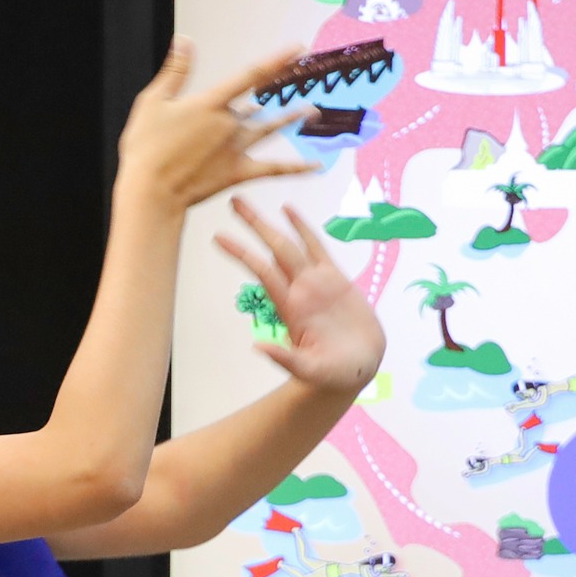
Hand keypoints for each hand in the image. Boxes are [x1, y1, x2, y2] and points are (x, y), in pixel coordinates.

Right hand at [114, 38, 318, 215]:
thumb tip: (186, 40)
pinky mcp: (237, 173)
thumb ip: (175, 71)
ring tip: (312, 111)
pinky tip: (316, 167)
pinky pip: (274, 169)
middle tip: (300, 75)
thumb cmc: (145, 149)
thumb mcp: (153, 102)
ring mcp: (235, 149)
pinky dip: (296, 168)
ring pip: (270, 129)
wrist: (150, 192)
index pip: (251, 75)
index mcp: (210, 104)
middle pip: (257, 104)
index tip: (297, 48)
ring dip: (291, 119)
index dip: (276, 60)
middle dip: (276, 91)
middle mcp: (228, 124)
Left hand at [215, 198, 385, 392]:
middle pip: (273, 249)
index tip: (218, 237)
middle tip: (233, 200)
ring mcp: (316, 282)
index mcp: (291, 307)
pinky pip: (317, 247)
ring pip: (290, 244)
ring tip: (247, 203)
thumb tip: (258, 348)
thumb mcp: (310, 371)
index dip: (243, 253)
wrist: (357, 370)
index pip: (262, 272)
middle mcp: (299, 290)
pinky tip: (289, 211)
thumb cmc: (333, 376)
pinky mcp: (336, 280)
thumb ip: (287, 360)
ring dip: (271, 223)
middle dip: (254, 225)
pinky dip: (304, 228)